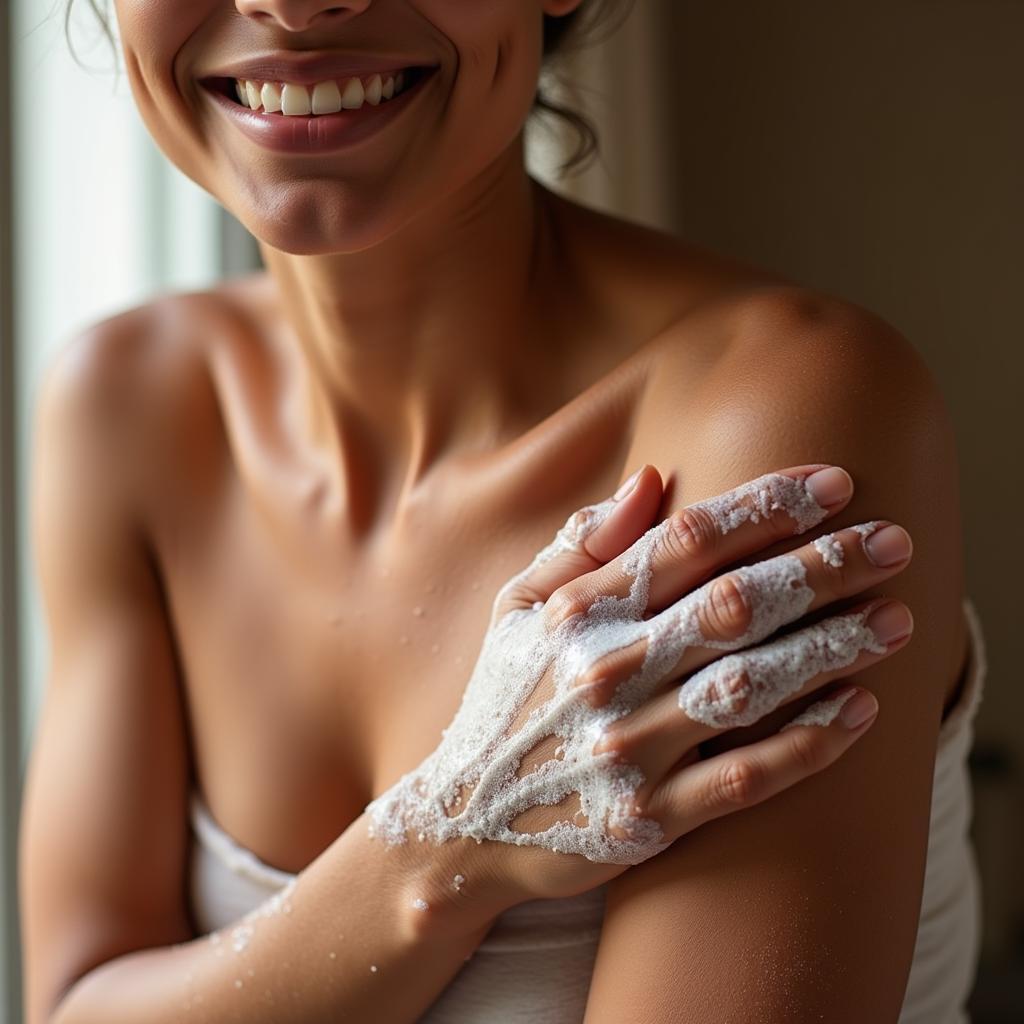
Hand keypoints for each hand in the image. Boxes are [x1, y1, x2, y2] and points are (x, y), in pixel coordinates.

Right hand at [365, 464, 912, 908]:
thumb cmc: (504, 701)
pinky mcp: (647, 818)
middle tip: (894, 544)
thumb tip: (649, 480)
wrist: (466, 823)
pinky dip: (807, 744)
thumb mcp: (517, 610)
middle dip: (822, 567)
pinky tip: (859, 710)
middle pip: (733, 606)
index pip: (684, 541)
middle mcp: (603, 673)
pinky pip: (745, 778)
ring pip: (749, 687)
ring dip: (830, 649)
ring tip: (896, 621)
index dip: (765, 506)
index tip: (834, 485)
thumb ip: (581, 544)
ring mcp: (626, 749)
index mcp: (576, 615)